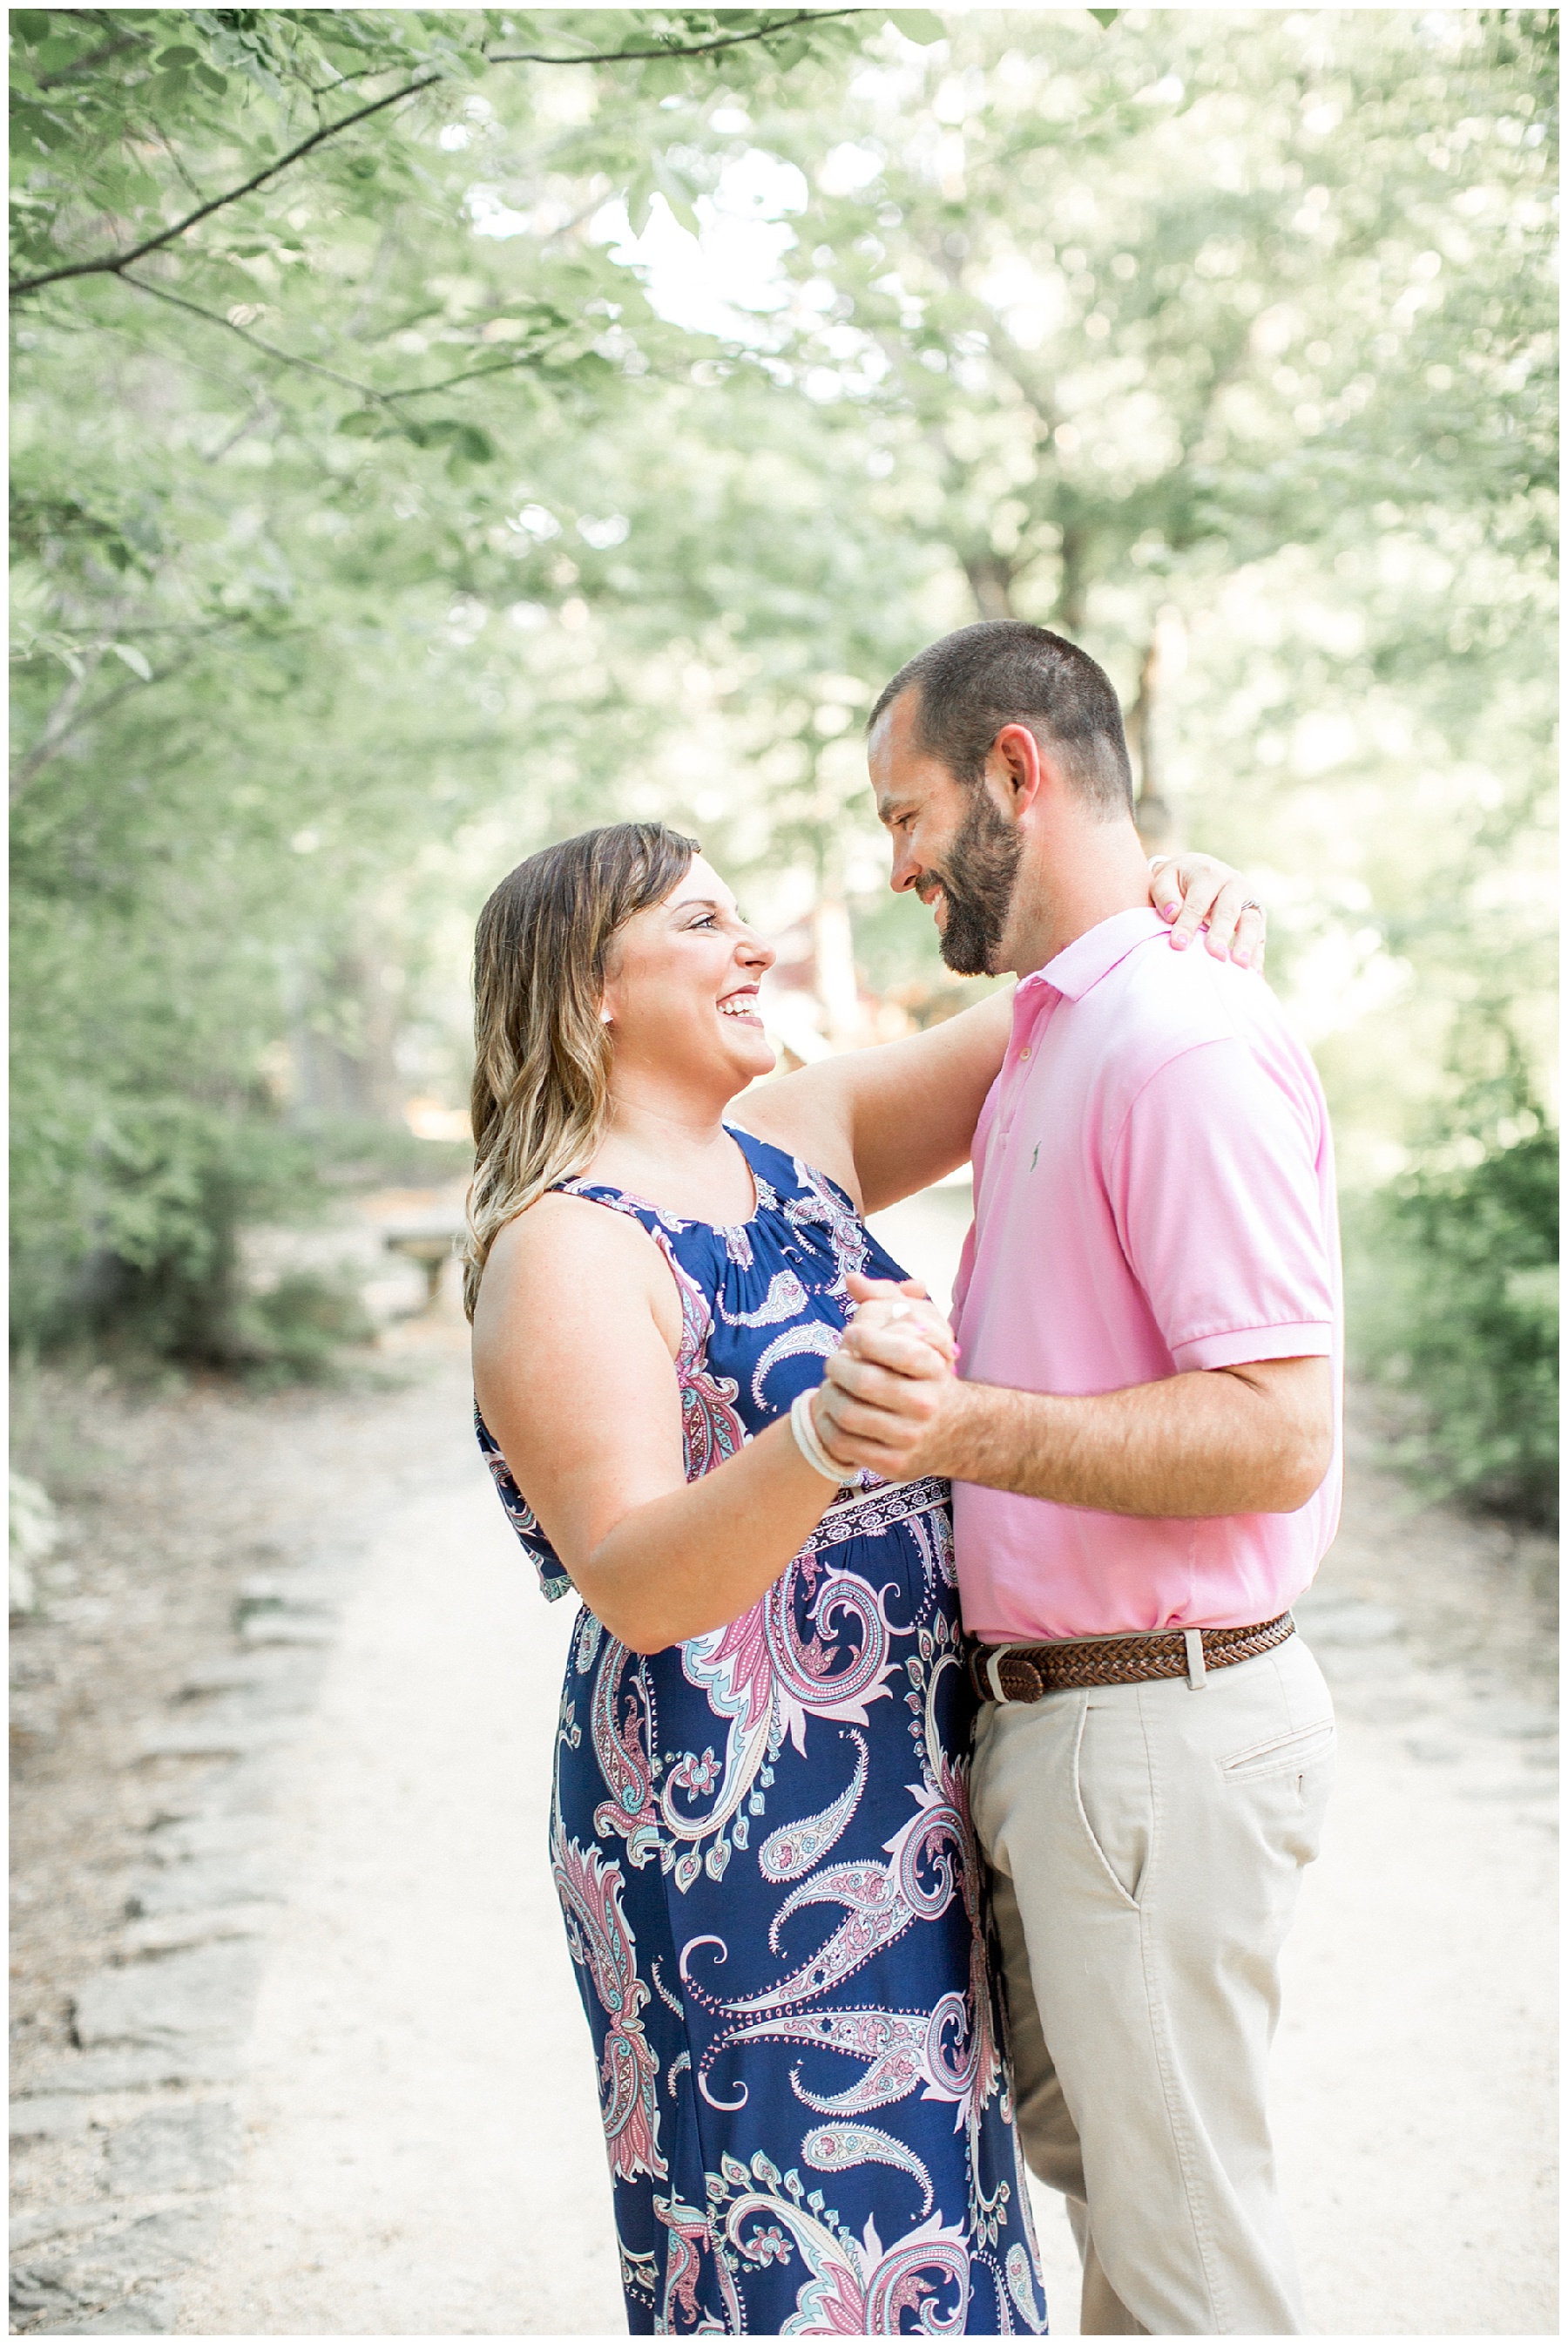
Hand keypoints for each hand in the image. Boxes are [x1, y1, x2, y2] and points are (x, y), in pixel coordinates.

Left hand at [816, 1289, 964, 1480]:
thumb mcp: (923, 1339)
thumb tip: (851, 1279)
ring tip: (830, 1385)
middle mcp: (925, 1406)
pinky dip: (828, 1424)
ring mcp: (909, 1439)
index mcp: (935, 1371)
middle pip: (863, 1381)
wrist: (958, 1434)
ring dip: (828, 1394)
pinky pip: (842, 1443)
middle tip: (833, 1360)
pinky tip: (832, 1412)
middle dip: (837, 1366)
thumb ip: (888, 1301)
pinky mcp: (893, 1465)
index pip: (897, 1349)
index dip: (864, 1338)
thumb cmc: (928, 1378)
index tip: (852, 1334)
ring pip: (847, 1413)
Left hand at [1148, 853, 1266, 970]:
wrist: (1197, 869)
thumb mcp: (1164, 879)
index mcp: (1208, 874)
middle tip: (1215, 954)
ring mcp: (1248, 899)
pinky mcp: (1257, 914)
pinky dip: (1258, 955)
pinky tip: (1254, 975)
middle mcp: (1233, 883)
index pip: (1197, 903)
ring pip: (1251, 921)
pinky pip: (1260, 935)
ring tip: (1240, 965)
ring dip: (1247, 944)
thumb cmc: (1177, 881)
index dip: (1188, 924)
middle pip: (1228, 911)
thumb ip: (1165, 895)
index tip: (1178, 945)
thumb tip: (1173, 914)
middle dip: (1221, 934)